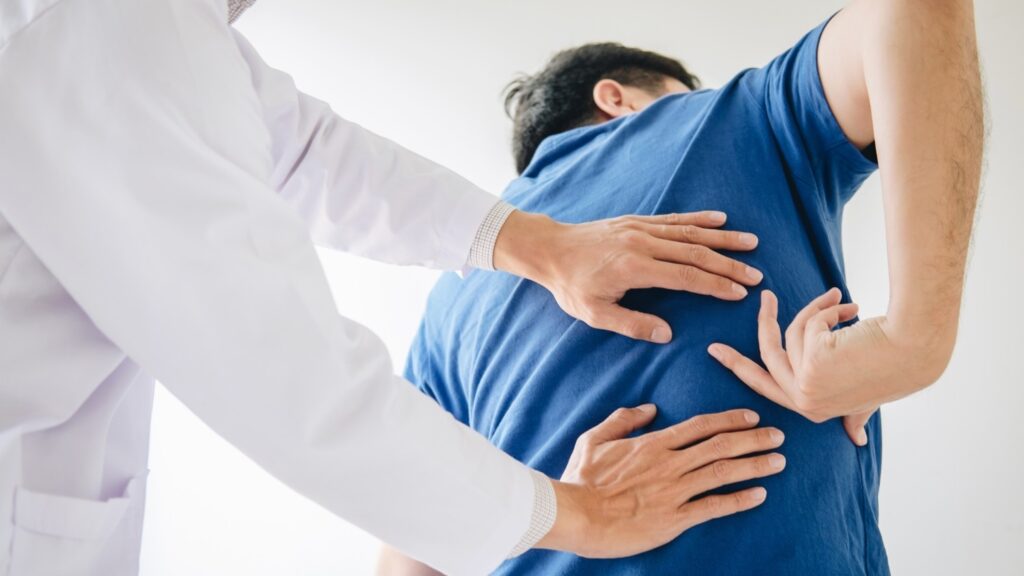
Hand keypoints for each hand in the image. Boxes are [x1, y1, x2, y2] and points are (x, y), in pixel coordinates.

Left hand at [494, 210, 761, 342]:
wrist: (549, 248)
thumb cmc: (571, 285)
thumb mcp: (594, 313)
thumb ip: (631, 324)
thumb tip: (667, 334)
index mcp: (634, 268)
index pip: (685, 277)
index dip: (714, 285)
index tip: (739, 293)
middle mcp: (642, 244)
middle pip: (695, 253)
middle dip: (728, 265)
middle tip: (757, 275)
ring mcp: (641, 229)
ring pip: (689, 233)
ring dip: (722, 238)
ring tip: (751, 243)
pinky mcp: (637, 221)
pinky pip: (674, 219)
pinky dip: (699, 219)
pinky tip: (720, 218)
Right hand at [537, 406, 785, 557]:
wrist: (575, 514)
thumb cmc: (581, 478)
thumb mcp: (594, 438)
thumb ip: (622, 419)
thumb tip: (648, 408)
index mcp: (653, 443)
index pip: (700, 426)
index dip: (729, 420)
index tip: (752, 417)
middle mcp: (670, 463)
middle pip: (720, 446)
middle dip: (754, 439)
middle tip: (779, 435)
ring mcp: (674, 491)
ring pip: (723, 472)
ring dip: (755, 465)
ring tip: (779, 460)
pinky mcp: (674, 519)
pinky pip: (714, 506)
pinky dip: (739, 500)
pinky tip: (760, 494)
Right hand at [707, 288, 918, 445]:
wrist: (914, 350)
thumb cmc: (895, 371)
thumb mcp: (866, 398)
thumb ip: (855, 417)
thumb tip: (859, 440)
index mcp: (812, 410)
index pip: (765, 386)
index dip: (739, 366)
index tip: (717, 351)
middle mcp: (805, 401)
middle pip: (765, 356)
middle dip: (762, 324)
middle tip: (764, 297)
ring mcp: (806, 384)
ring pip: (792, 332)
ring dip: (818, 309)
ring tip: (842, 300)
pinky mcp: (811, 362)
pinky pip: (808, 323)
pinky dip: (829, 311)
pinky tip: (852, 310)